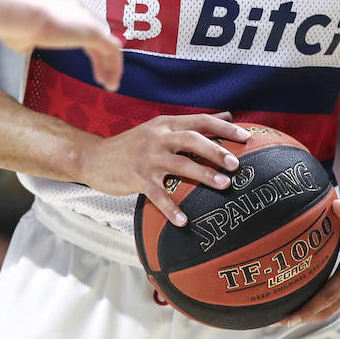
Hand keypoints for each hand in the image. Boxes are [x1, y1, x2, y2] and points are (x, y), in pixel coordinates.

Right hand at [6, 0, 122, 90]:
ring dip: (109, 65)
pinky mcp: (94, 32)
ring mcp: (87, 21)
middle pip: (96, 36)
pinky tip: (110, 82)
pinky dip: (114, 67)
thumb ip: (28, 42)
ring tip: (108, 83)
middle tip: (100, 75)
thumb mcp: (22, 36)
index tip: (87, 59)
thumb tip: (25, 49)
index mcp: (61, 8)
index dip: (85, 45)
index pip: (80, 26)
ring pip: (107, 45)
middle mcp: (77, 11)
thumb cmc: (17, 25)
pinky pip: (112, 51)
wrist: (22, 17)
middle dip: (100, 58)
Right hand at [77, 112, 250, 223]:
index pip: (199, 121)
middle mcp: (157, 138)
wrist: (93, 158)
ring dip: (204, 175)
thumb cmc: (132, 145)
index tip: (246, 138)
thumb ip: (191, 124)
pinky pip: (158, 195)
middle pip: (192, 140)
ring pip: (180, 165)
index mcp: (165, 125)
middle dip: (216, 151)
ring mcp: (146, 159)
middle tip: (236, 164)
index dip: (224, 128)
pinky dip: (171, 208)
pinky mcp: (136, 178)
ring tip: (224, 186)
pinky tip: (184, 221)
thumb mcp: (158, 129)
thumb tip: (227, 116)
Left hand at [281, 189, 339, 324]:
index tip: (290, 318)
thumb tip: (337, 207)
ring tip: (288, 312)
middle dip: (306, 316)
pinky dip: (325, 300)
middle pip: (331, 306)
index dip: (309, 308)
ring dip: (315, 310)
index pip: (330, 294)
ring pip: (336, 303)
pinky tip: (307, 297)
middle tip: (277, 321)